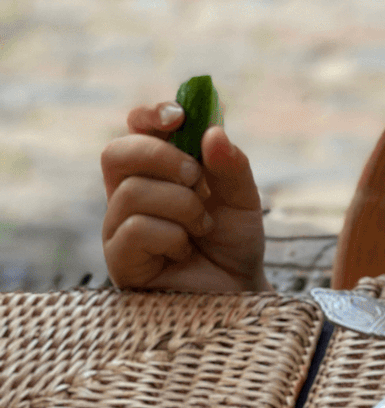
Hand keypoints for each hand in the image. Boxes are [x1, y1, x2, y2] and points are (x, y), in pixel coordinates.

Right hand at [100, 103, 267, 291]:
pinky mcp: (118, 259)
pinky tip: (183, 251)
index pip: (136, 129)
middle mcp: (130, 194)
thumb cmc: (233, 244)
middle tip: (197, 178)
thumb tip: (213, 131)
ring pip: (132, 191)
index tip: (179, 115)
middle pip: (116, 151)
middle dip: (164, 157)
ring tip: (201, 227)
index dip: (150, 115)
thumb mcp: (244, 200)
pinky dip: (172, 236)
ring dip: (181, 205)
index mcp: (157, 171)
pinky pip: (134, 228)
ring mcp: (119, 226)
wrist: (239, 292)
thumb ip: (232, 166)